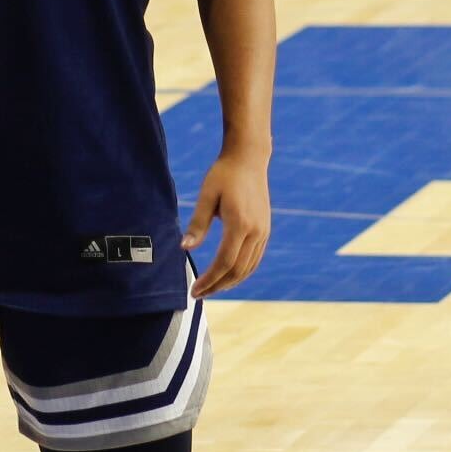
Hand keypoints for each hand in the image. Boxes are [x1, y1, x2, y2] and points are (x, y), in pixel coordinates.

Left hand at [181, 146, 271, 297]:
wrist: (249, 158)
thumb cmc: (224, 174)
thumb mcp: (207, 195)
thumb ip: (197, 223)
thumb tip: (185, 248)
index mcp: (240, 224)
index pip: (224, 262)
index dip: (209, 280)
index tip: (194, 290)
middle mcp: (256, 231)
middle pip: (237, 270)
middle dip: (217, 286)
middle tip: (198, 294)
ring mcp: (263, 231)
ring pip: (248, 268)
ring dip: (229, 282)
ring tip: (211, 288)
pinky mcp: (265, 229)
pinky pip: (254, 259)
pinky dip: (241, 272)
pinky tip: (227, 275)